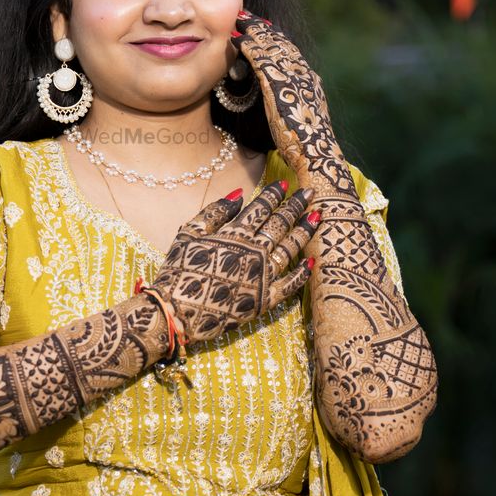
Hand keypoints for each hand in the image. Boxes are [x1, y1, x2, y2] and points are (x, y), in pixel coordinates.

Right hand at [148, 179, 319, 344]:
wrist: (178, 312)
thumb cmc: (178, 270)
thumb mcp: (189, 234)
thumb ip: (214, 212)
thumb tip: (239, 194)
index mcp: (235, 234)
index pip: (260, 209)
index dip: (273, 194)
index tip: (285, 183)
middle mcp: (254, 252)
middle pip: (280, 224)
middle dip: (295, 206)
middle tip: (309, 192)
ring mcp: (263, 276)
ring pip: (290, 248)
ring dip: (304, 231)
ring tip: (317, 217)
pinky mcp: (266, 299)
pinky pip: (290, 285)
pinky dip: (301, 273)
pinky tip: (311, 262)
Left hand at [229, 10, 356, 203]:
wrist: (316, 157)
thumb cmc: (304, 146)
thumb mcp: (296, 117)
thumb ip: (287, 102)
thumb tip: (276, 98)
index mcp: (310, 82)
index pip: (290, 52)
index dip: (274, 37)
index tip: (260, 26)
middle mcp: (304, 76)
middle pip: (282, 44)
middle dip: (263, 28)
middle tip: (245, 14)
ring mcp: (294, 80)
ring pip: (273, 48)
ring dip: (255, 32)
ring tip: (239, 20)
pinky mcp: (281, 88)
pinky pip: (264, 63)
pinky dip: (251, 48)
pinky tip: (239, 40)